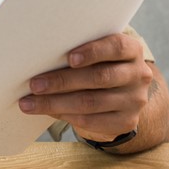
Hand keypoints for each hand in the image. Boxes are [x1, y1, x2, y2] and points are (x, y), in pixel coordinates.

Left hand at [18, 33, 151, 142]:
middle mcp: (138, 74)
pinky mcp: (127, 121)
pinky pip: (92, 121)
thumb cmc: (98, 64)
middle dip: (62, 81)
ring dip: (55, 103)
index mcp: (131, 50)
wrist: (122, 92)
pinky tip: (48, 112)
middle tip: (34, 85)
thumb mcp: (96, 53)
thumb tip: (38, 59)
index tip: (69, 58)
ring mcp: (134, 100)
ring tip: (30, 103)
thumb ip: (78, 52)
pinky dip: (67, 116)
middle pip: (99, 78)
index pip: (116, 47)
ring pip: (91, 102)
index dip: (93, 52)